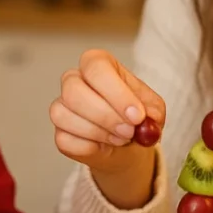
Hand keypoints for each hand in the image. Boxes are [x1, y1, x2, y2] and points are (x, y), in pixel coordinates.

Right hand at [49, 49, 165, 208]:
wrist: (130, 145)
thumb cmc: (138, 118)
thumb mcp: (153, 110)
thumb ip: (152, 110)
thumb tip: (142, 117)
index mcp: (98, 64)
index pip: (96, 67)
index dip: (116, 92)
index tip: (136, 115)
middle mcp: (74, 80)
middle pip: (73, 90)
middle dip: (105, 115)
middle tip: (129, 131)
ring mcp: (62, 106)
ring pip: (64, 115)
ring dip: (99, 133)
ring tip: (121, 138)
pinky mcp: (59, 133)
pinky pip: (65, 140)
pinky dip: (89, 148)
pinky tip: (104, 145)